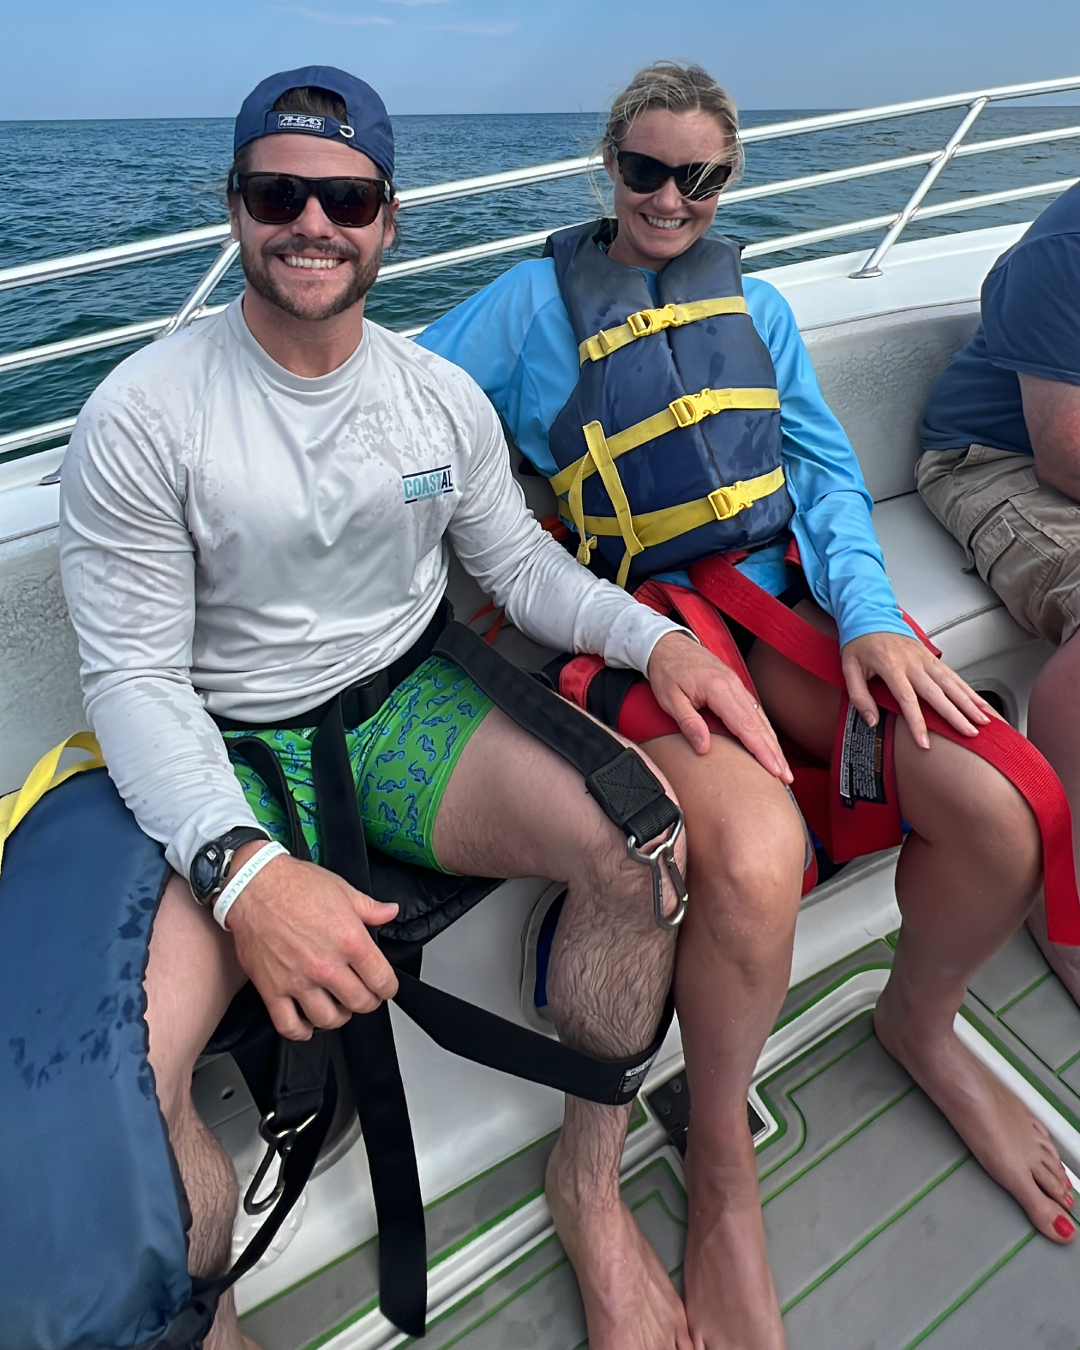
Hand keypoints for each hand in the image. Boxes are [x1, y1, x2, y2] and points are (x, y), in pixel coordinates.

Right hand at [224, 847, 399, 1039]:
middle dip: (367, 1001)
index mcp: (350, 941)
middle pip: (360, 1003)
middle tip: (363, 995)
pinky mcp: (272, 989)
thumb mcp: (342, 890)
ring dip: (338, 1016)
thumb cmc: (295, 884)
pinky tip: (307, 1023)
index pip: (382, 981)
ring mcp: (299, 980)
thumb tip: (389, 912)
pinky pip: (289, 1025)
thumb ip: (370, 908)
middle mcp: (326, 965)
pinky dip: (302, 1031)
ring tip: (337, 1005)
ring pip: (329, 1019)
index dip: (388, 987)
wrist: (253, 886)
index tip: (384, 986)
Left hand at [647, 630, 791, 779]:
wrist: (668, 644)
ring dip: (773, 743)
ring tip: (782, 767)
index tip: (773, 769)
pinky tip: (770, 745)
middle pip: (759, 724)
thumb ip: (688, 722)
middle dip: (774, 752)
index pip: (744, 725)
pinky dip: (765, 730)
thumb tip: (704, 748)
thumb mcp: (669, 699)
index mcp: (718, 688)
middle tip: (786, 777)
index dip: (760, 750)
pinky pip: (756, 711)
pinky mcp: (736, 687)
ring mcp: (737, 685)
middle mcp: (733, 686)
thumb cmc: (667, 671)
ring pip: (761, 718)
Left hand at [841, 631, 994, 749]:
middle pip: (937, 693)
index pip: (907, 699)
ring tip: (982, 720)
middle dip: (955, 715)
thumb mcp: (849, 669)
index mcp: (891, 667)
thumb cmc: (860, 644)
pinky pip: (953, 675)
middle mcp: (912, 663)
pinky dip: (968, 689)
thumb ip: (859, 696)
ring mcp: (924, 659)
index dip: (917, 722)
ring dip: (968, 702)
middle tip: (970, 733)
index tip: (925, 743)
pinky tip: (980, 702)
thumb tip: (871, 721)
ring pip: (950, 683)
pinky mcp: (931, 657)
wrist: (870, 616)